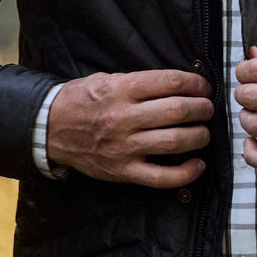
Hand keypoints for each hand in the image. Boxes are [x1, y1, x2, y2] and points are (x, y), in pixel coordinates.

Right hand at [46, 69, 213, 187]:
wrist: (49, 128)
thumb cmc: (81, 100)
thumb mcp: (106, 79)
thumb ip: (138, 82)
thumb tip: (177, 84)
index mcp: (121, 90)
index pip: (170, 82)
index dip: (195, 83)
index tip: (203, 86)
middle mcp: (124, 118)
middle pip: (178, 111)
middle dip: (202, 108)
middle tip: (207, 108)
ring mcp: (124, 147)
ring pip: (175, 141)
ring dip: (199, 136)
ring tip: (203, 131)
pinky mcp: (123, 171)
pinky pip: (161, 177)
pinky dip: (185, 173)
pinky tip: (198, 164)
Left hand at [234, 47, 256, 172]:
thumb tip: (252, 55)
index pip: (256, 71)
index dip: (243, 71)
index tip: (245, 73)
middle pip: (251, 97)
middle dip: (244, 93)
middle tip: (249, 93)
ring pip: (256, 125)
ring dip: (247, 117)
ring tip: (254, 113)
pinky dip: (253, 154)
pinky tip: (251, 143)